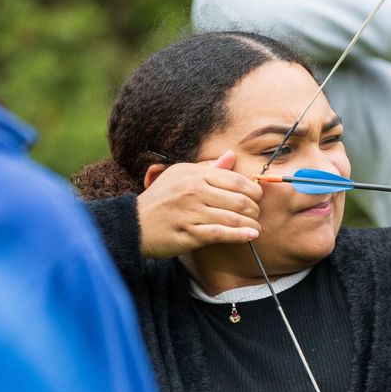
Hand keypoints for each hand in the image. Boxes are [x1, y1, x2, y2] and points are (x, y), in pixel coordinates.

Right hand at [137, 151, 262, 257]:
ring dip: (250, 224)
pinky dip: (240, 236)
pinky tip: (251, 236)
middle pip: (240, 200)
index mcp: (195, 176)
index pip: (237, 181)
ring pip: (233, 218)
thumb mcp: (181, 176)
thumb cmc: (162, 198)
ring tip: (255, 227)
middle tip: (256, 215)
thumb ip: (209, 168)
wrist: (134, 223)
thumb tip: (231, 155)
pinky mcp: (188, 233)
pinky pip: (221, 234)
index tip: (256, 199)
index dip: (254, 191)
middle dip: (254, 209)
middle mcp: (194, 192)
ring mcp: (191, 213)